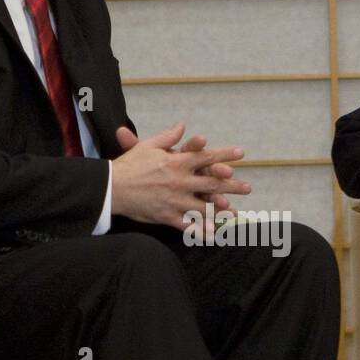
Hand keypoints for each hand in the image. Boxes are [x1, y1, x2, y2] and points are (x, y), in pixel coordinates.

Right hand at [111, 121, 250, 229]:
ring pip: (203, 206)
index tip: (241, 153)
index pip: (206, 156)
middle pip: (211, 183)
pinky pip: (187, 225)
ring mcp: (174, 200)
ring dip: (221, 210)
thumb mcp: (148, 146)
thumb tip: (181, 125)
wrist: (111, 187)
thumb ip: (168, 137)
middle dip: (232, 186)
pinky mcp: (166, 215)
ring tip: (236, 213)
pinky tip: (214, 233)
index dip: (224, 154)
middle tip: (248, 187)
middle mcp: (179, 181)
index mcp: (176, 162)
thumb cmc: (129, 165)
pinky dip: (201, 230)